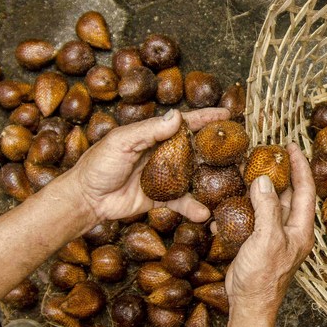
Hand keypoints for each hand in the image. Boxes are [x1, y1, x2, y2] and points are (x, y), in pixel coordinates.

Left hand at [69, 108, 228, 222]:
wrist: (86, 198)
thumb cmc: (98, 165)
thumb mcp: (122, 142)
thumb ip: (149, 131)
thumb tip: (177, 117)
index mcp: (153, 135)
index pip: (184, 123)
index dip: (206, 118)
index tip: (227, 114)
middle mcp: (163, 153)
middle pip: (195, 147)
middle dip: (216, 148)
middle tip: (239, 148)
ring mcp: (164, 176)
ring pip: (193, 174)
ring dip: (211, 178)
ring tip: (232, 180)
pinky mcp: (161, 197)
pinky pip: (182, 201)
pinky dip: (193, 207)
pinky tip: (204, 212)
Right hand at [224, 143, 315, 313]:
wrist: (249, 305)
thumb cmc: (264, 277)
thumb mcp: (268, 239)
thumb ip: (268, 209)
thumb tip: (265, 181)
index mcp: (300, 228)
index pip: (305, 189)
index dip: (300, 166)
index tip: (292, 146)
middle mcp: (290, 230)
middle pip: (287, 194)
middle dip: (278, 172)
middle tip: (266, 153)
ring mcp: (273, 236)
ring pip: (268, 204)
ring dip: (259, 187)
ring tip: (246, 168)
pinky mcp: (256, 242)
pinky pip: (252, 217)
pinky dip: (243, 205)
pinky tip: (231, 197)